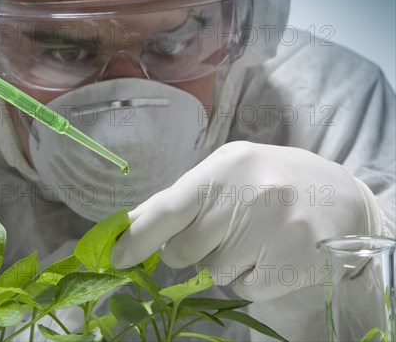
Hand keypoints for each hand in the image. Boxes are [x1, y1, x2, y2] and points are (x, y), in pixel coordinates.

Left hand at [111, 141, 380, 301]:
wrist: (339, 197)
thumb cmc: (270, 178)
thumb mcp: (226, 170)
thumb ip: (180, 195)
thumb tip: (130, 222)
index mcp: (227, 167)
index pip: (168, 209)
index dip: (136, 238)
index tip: (115, 257)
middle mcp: (251, 197)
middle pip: (184, 249)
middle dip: (187, 248)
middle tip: (217, 230)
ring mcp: (275, 233)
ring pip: (213, 271)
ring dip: (222, 260)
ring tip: (252, 234)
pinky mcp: (292, 266)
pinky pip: (242, 288)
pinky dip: (247, 276)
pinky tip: (269, 251)